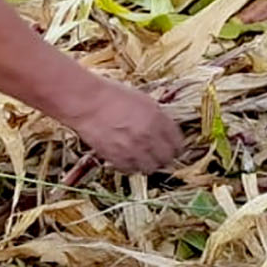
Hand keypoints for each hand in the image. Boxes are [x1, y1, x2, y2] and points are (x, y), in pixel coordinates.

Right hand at [52, 70, 181, 171]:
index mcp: (158, 119)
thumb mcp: (144, 101)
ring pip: (150, 168)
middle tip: (159, 155)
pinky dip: (131, 166)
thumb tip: (167, 132)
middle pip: (167, 159)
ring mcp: (133, 148)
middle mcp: (148, 136)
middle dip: (164, 157)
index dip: (177, 148)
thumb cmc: (114, 96)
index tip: (174, 149)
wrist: (88, 102)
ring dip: (148, 164)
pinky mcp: (117, 158)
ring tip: (143, 157)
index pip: (178, 144)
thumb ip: (159, 118)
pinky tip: (128, 157)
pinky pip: (131, 170)